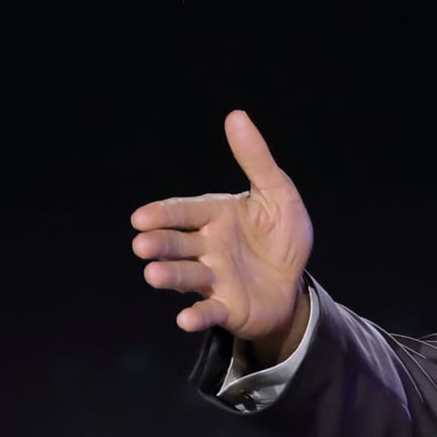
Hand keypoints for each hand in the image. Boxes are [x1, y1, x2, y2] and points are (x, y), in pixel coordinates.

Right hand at [131, 110, 313, 353]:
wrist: (295, 283)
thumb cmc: (280, 236)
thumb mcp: (278, 194)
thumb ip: (256, 160)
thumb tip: (236, 116)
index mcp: (214, 216)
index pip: (184, 212)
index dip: (163, 214)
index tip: (141, 218)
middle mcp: (206, 247)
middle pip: (177, 244)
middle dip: (159, 244)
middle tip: (142, 245)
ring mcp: (213, 279)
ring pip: (186, 276)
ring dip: (169, 276)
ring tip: (152, 275)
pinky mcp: (226, 307)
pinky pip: (208, 311)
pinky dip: (196, 316)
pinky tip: (184, 320)